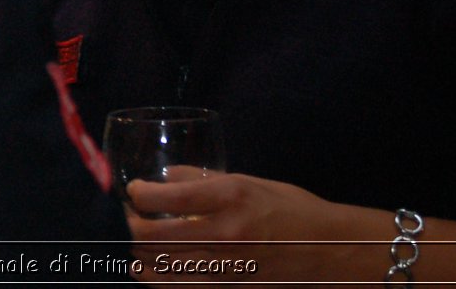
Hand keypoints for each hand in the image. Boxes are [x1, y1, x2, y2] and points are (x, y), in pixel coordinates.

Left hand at [122, 167, 367, 283]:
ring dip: (138, 257)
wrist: (332, 251)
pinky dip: (159, 280)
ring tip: (129, 247)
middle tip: (123, 219)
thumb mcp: (249, 181)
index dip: (138, 195)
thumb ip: (203, 180)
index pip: (167, 198)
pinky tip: (147, 272)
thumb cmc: (291, 208)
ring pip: (163, 268)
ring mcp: (228, 267)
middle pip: (156, 237)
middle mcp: (226, 234)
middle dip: (130, 228)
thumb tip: (163, 178)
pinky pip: (183, 288)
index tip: (132, 191)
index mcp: (231, 198)